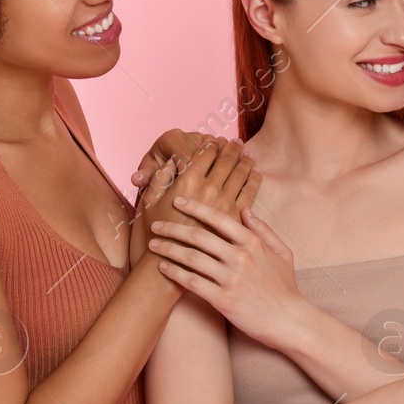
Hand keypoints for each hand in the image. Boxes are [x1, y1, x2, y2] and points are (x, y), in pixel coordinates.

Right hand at [131, 139, 259, 267]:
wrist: (170, 264)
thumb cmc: (155, 232)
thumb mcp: (148, 200)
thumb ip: (159, 177)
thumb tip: (172, 159)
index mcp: (187, 182)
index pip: (204, 154)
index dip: (211, 144)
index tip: (215, 139)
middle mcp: (208, 190)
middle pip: (225, 161)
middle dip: (231, 148)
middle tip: (235, 141)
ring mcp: (224, 203)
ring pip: (240, 174)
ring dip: (244, 160)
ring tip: (247, 154)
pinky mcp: (235, 217)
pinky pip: (250, 192)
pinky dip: (254, 179)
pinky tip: (255, 173)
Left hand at [147, 196, 301, 344]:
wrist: (289, 321)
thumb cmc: (285, 288)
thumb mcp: (283, 253)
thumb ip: (264, 230)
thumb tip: (246, 210)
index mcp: (254, 243)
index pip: (219, 218)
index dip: (196, 208)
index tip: (178, 202)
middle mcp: (241, 257)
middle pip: (199, 236)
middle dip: (173, 228)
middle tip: (155, 225)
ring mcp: (232, 279)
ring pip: (192, 258)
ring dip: (169, 249)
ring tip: (153, 245)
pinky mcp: (224, 300)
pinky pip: (192, 283)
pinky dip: (175, 273)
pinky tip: (163, 268)